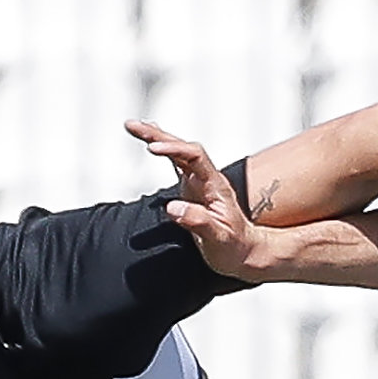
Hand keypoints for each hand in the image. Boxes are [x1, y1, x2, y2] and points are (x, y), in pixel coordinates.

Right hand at [131, 120, 263, 280]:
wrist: (243, 251)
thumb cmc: (234, 245)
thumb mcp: (219, 238)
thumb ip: (198, 221)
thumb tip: (172, 208)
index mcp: (215, 185)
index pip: (195, 157)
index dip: (174, 149)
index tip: (153, 148)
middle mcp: (207, 178)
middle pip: (183, 147)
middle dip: (159, 135)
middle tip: (134, 127)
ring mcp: (199, 181)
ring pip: (178, 152)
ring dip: (156, 138)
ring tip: (133, 127)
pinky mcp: (191, 187)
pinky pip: (176, 163)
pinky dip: (162, 150)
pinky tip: (151, 141)